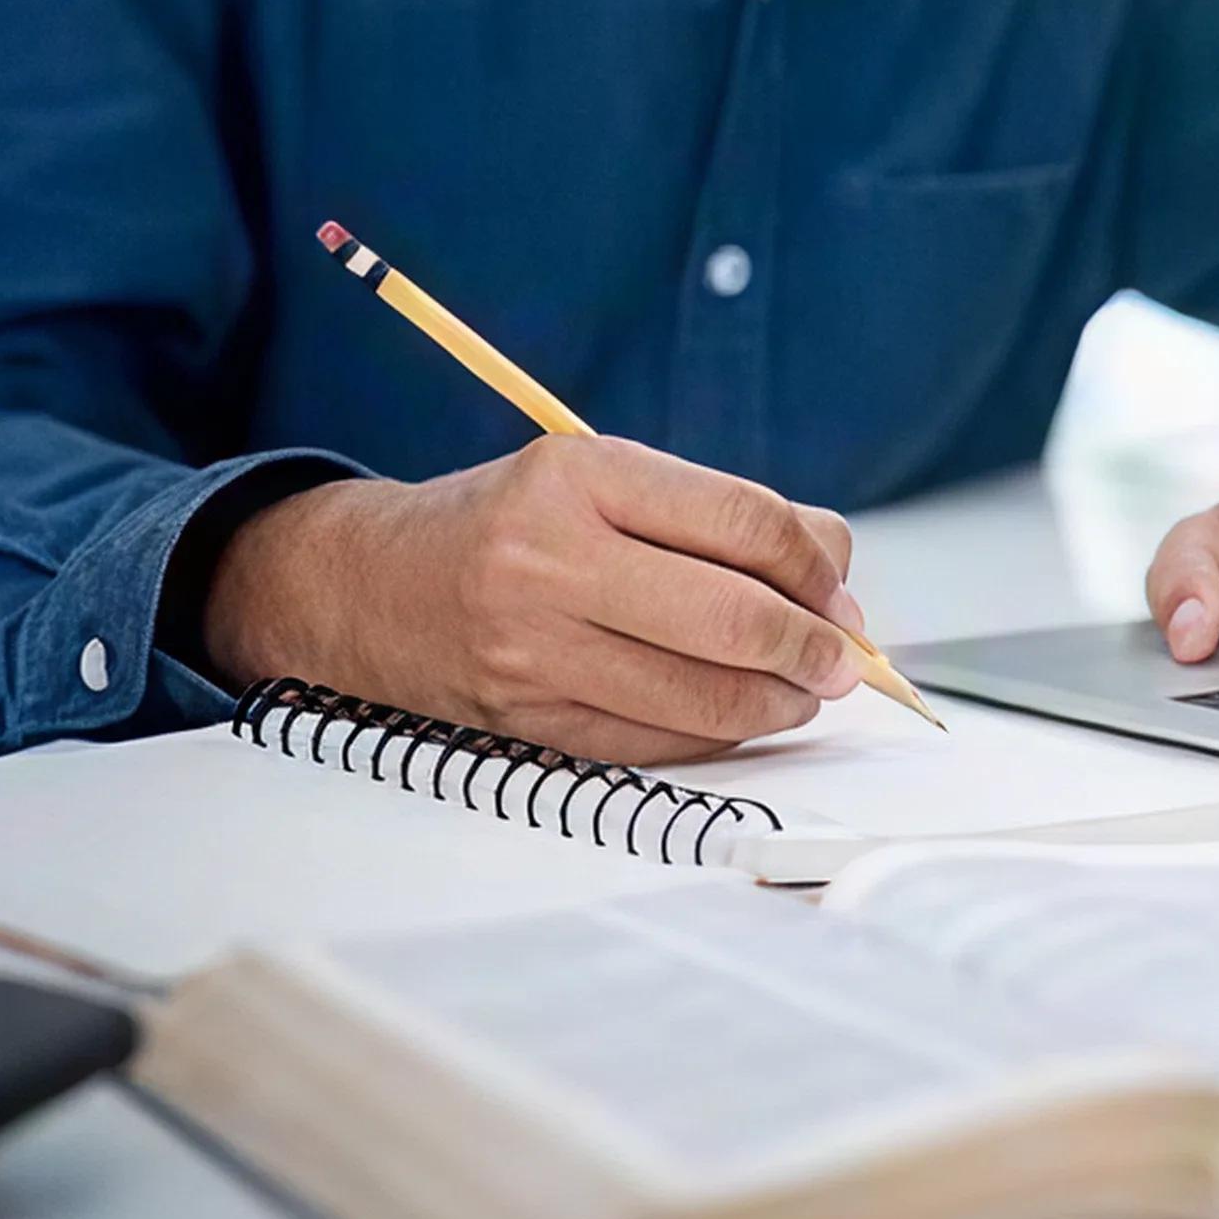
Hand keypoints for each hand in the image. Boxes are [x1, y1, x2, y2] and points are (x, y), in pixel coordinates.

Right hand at [201, 435, 866, 762]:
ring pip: (705, 696)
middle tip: (844, 658)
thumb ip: (722, 514)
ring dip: (780, 702)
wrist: (374, 587)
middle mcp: (550, 560)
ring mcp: (535, 650)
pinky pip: (661, 742)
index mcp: (578, 477)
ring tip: (802, 689)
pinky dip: (720, 734)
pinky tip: (741, 715)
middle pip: (733, 619)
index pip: (742, 522)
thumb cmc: (510, 525)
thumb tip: (836, 572)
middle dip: (813, 647)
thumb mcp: (603, 479)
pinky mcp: (532, 721)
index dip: (815, 565)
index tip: (839, 592)